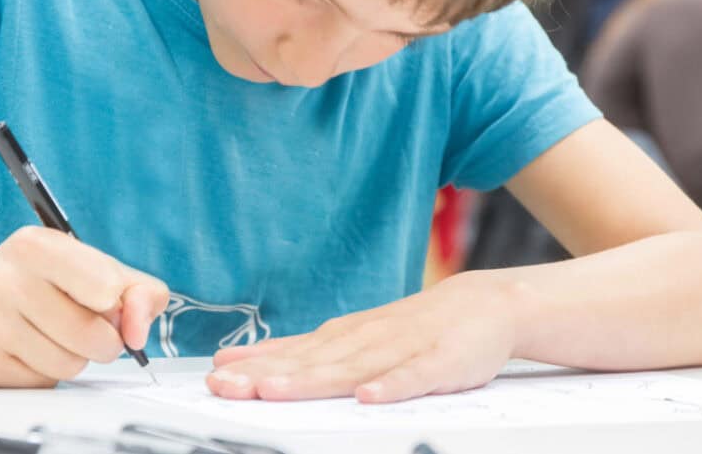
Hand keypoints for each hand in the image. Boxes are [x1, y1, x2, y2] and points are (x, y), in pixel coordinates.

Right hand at [0, 226, 168, 387]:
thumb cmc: (35, 282)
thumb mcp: (89, 267)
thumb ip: (137, 291)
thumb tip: (138, 331)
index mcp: (37, 245)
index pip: (106, 288)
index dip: (117, 305)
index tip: (104, 301)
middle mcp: (6, 279)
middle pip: (94, 336)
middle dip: (103, 340)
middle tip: (85, 327)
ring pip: (71, 365)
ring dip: (74, 359)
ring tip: (51, 336)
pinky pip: (43, 383)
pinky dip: (45, 373)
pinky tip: (25, 350)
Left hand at [206, 270, 525, 402]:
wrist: (484, 304)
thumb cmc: (414, 326)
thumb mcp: (355, 334)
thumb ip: (306, 352)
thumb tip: (247, 361)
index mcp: (345, 336)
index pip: (293, 353)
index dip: (254, 366)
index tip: (217, 377)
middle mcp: (366, 339)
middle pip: (312, 362)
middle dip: (268, 375)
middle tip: (227, 387)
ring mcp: (402, 349)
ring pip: (352, 368)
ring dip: (312, 380)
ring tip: (275, 392)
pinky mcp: (440, 362)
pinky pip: (413, 377)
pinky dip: (391, 386)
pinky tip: (369, 398)